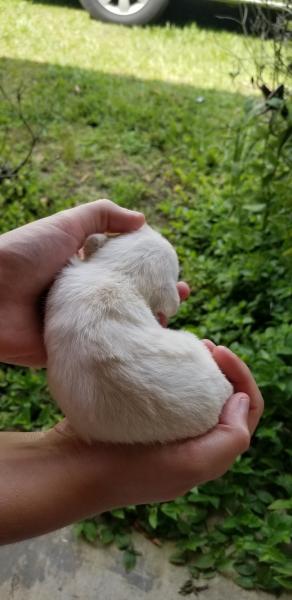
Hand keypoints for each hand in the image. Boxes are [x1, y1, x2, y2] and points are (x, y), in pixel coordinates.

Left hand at [0, 199, 188, 366]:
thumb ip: (102, 216)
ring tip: (173, 323)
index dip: (150, 273)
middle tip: (181, 300)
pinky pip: (100, 352)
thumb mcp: (65, 224)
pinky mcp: (67, 351)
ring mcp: (76, 326)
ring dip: (146, 327)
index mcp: (81, 271)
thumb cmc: (22, 254)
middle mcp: (82, 298)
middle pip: (127, 300)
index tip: (175, 274)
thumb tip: (143, 220)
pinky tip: (148, 347)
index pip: (125, 272)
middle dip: (156, 301)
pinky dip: (124, 350)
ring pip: (118, 327)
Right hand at [0, 345, 262, 542]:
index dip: (240, 377)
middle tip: (204, 344)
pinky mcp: (141, 419)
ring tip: (187, 345)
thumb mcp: (190, 465)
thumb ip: (229, 439)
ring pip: (196, 394)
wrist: (72, 470)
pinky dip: (172, 373)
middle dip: (221, 368)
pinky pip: (168, 392)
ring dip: (198, 368)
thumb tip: (241, 400)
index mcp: (209, 454)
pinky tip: (160, 358)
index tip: (217, 350)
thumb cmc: (129, 470)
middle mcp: (192, 443)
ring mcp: (166, 431)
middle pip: (223, 399)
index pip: (244, 411)